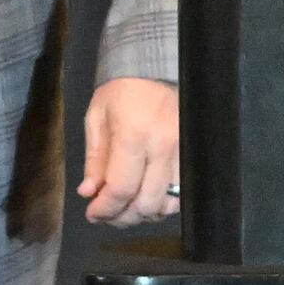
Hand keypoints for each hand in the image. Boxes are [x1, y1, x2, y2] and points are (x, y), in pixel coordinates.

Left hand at [81, 77, 181, 226]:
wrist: (156, 68)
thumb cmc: (122, 91)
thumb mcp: (97, 118)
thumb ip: (94, 158)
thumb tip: (89, 192)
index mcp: (135, 135)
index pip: (121, 188)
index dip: (105, 209)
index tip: (92, 214)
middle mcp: (163, 147)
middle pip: (146, 203)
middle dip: (122, 216)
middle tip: (107, 213)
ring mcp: (184, 152)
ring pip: (167, 203)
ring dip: (143, 212)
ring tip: (127, 206)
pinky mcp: (193, 154)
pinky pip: (182, 193)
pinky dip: (163, 203)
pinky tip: (148, 197)